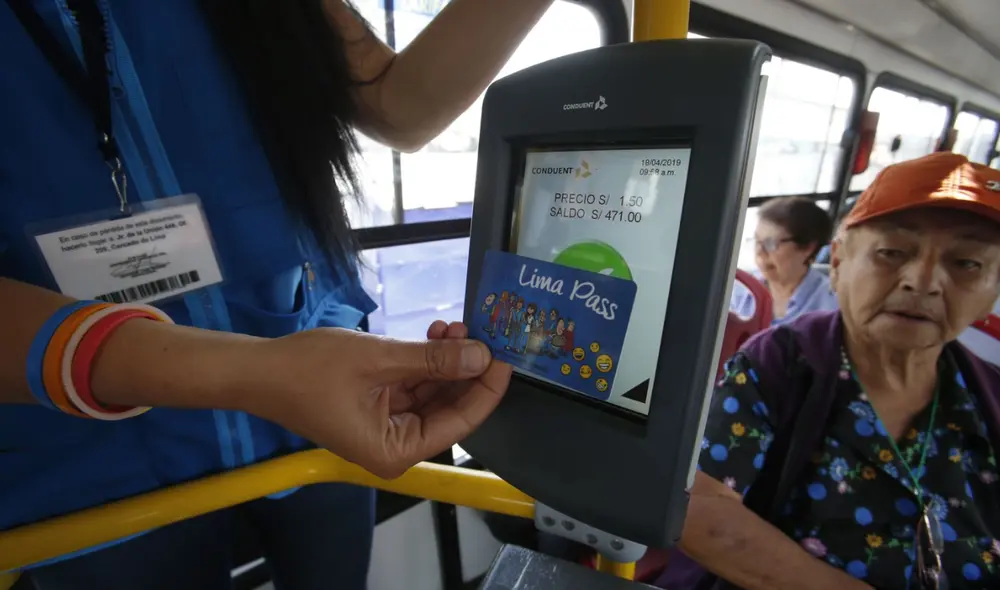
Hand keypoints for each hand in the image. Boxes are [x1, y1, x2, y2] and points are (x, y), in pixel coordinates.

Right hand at [249, 321, 510, 478]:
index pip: (460, 422)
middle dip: (466, 368)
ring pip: (434, 392)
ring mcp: (386, 426)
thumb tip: (481, 356)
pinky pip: (414, 385)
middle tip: (483, 331)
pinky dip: (425, 360)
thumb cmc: (312, 371)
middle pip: (449, 408)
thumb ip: (434, 360)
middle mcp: (396, 446)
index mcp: (397, 451)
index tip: (505, 356)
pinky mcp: (377, 406)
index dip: (487, 389)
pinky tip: (436, 333)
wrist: (258, 370)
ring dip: (446, 359)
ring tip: (455, 324)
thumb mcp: (380, 360)